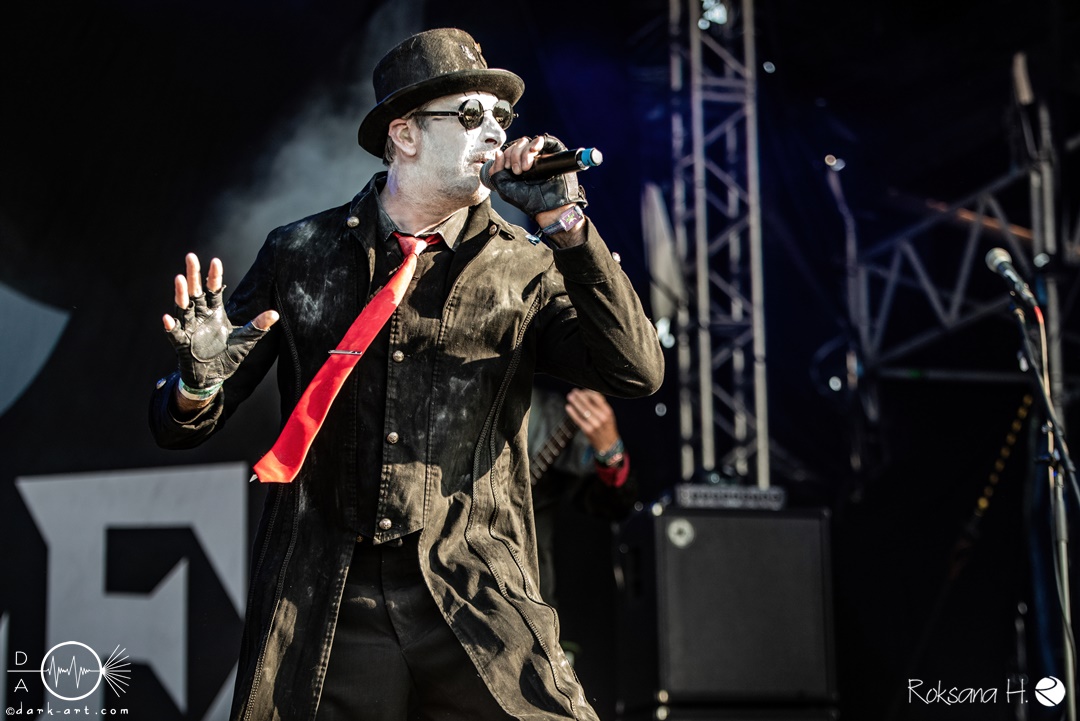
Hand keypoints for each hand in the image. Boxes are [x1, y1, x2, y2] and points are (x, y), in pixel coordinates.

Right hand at [162, 253, 278, 391]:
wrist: (213, 377)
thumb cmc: (227, 355)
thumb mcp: (245, 340)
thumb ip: (258, 326)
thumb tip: (275, 313)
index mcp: (215, 312)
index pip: (213, 290)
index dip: (214, 276)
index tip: (215, 260)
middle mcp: (200, 316)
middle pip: (195, 292)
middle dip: (193, 275)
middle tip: (191, 257)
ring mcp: (189, 328)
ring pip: (183, 308)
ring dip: (180, 295)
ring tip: (179, 280)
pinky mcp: (182, 344)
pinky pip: (175, 334)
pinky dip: (171, 327)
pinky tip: (168, 318)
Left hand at [487, 134, 587, 219]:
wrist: (546, 207)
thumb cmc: (527, 200)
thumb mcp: (503, 187)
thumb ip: (496, 170)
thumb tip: (498, 152)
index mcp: (517, 165)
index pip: (509, 150)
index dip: (507, 156)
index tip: (509, 169)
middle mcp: (529, 159)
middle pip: (518, 144)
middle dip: (515, 156)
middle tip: (518, 172)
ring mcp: (541, 156)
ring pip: (529, 142)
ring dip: (524, 153)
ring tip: (527, 169)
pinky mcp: (552, 154)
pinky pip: (544, 140)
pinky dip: (537, 142)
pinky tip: (534, 150)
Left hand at [564, 389, 619, 453]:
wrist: (608, 445)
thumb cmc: (607, 428)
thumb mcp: (609, 415)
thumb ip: (601, 405)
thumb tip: (588, 393)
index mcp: (608, 411)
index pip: (597, 397)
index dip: (588, 392)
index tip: (583, 390)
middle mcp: (602, 417)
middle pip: (588, 403)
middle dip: (579, 396)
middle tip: (573, 392)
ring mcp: (594, 424)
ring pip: (582, 410)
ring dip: (574, 402)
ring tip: (570, 397)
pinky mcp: (588, 430)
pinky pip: (578, 419)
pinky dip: (572, 412)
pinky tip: (568, 407)